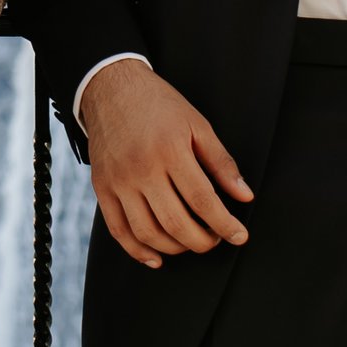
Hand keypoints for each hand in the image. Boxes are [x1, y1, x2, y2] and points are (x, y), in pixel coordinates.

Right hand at [81, 58, 252, 269]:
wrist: (111, 88)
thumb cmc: (159, 105)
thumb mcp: (198, 125)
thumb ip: (221, 162)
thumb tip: (244, 195)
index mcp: (169, 151)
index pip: (202, 199)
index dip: (224, 224)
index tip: (239, 236)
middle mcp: (141, 169)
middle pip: (175, 222)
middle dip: (202, 241)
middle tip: (216, 239)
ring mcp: (118, 181)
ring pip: (147, 232)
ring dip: (175, 248)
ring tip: (192, 242)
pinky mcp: (101, 188)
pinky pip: (118, 230)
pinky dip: (138, 251)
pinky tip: (157, 258)